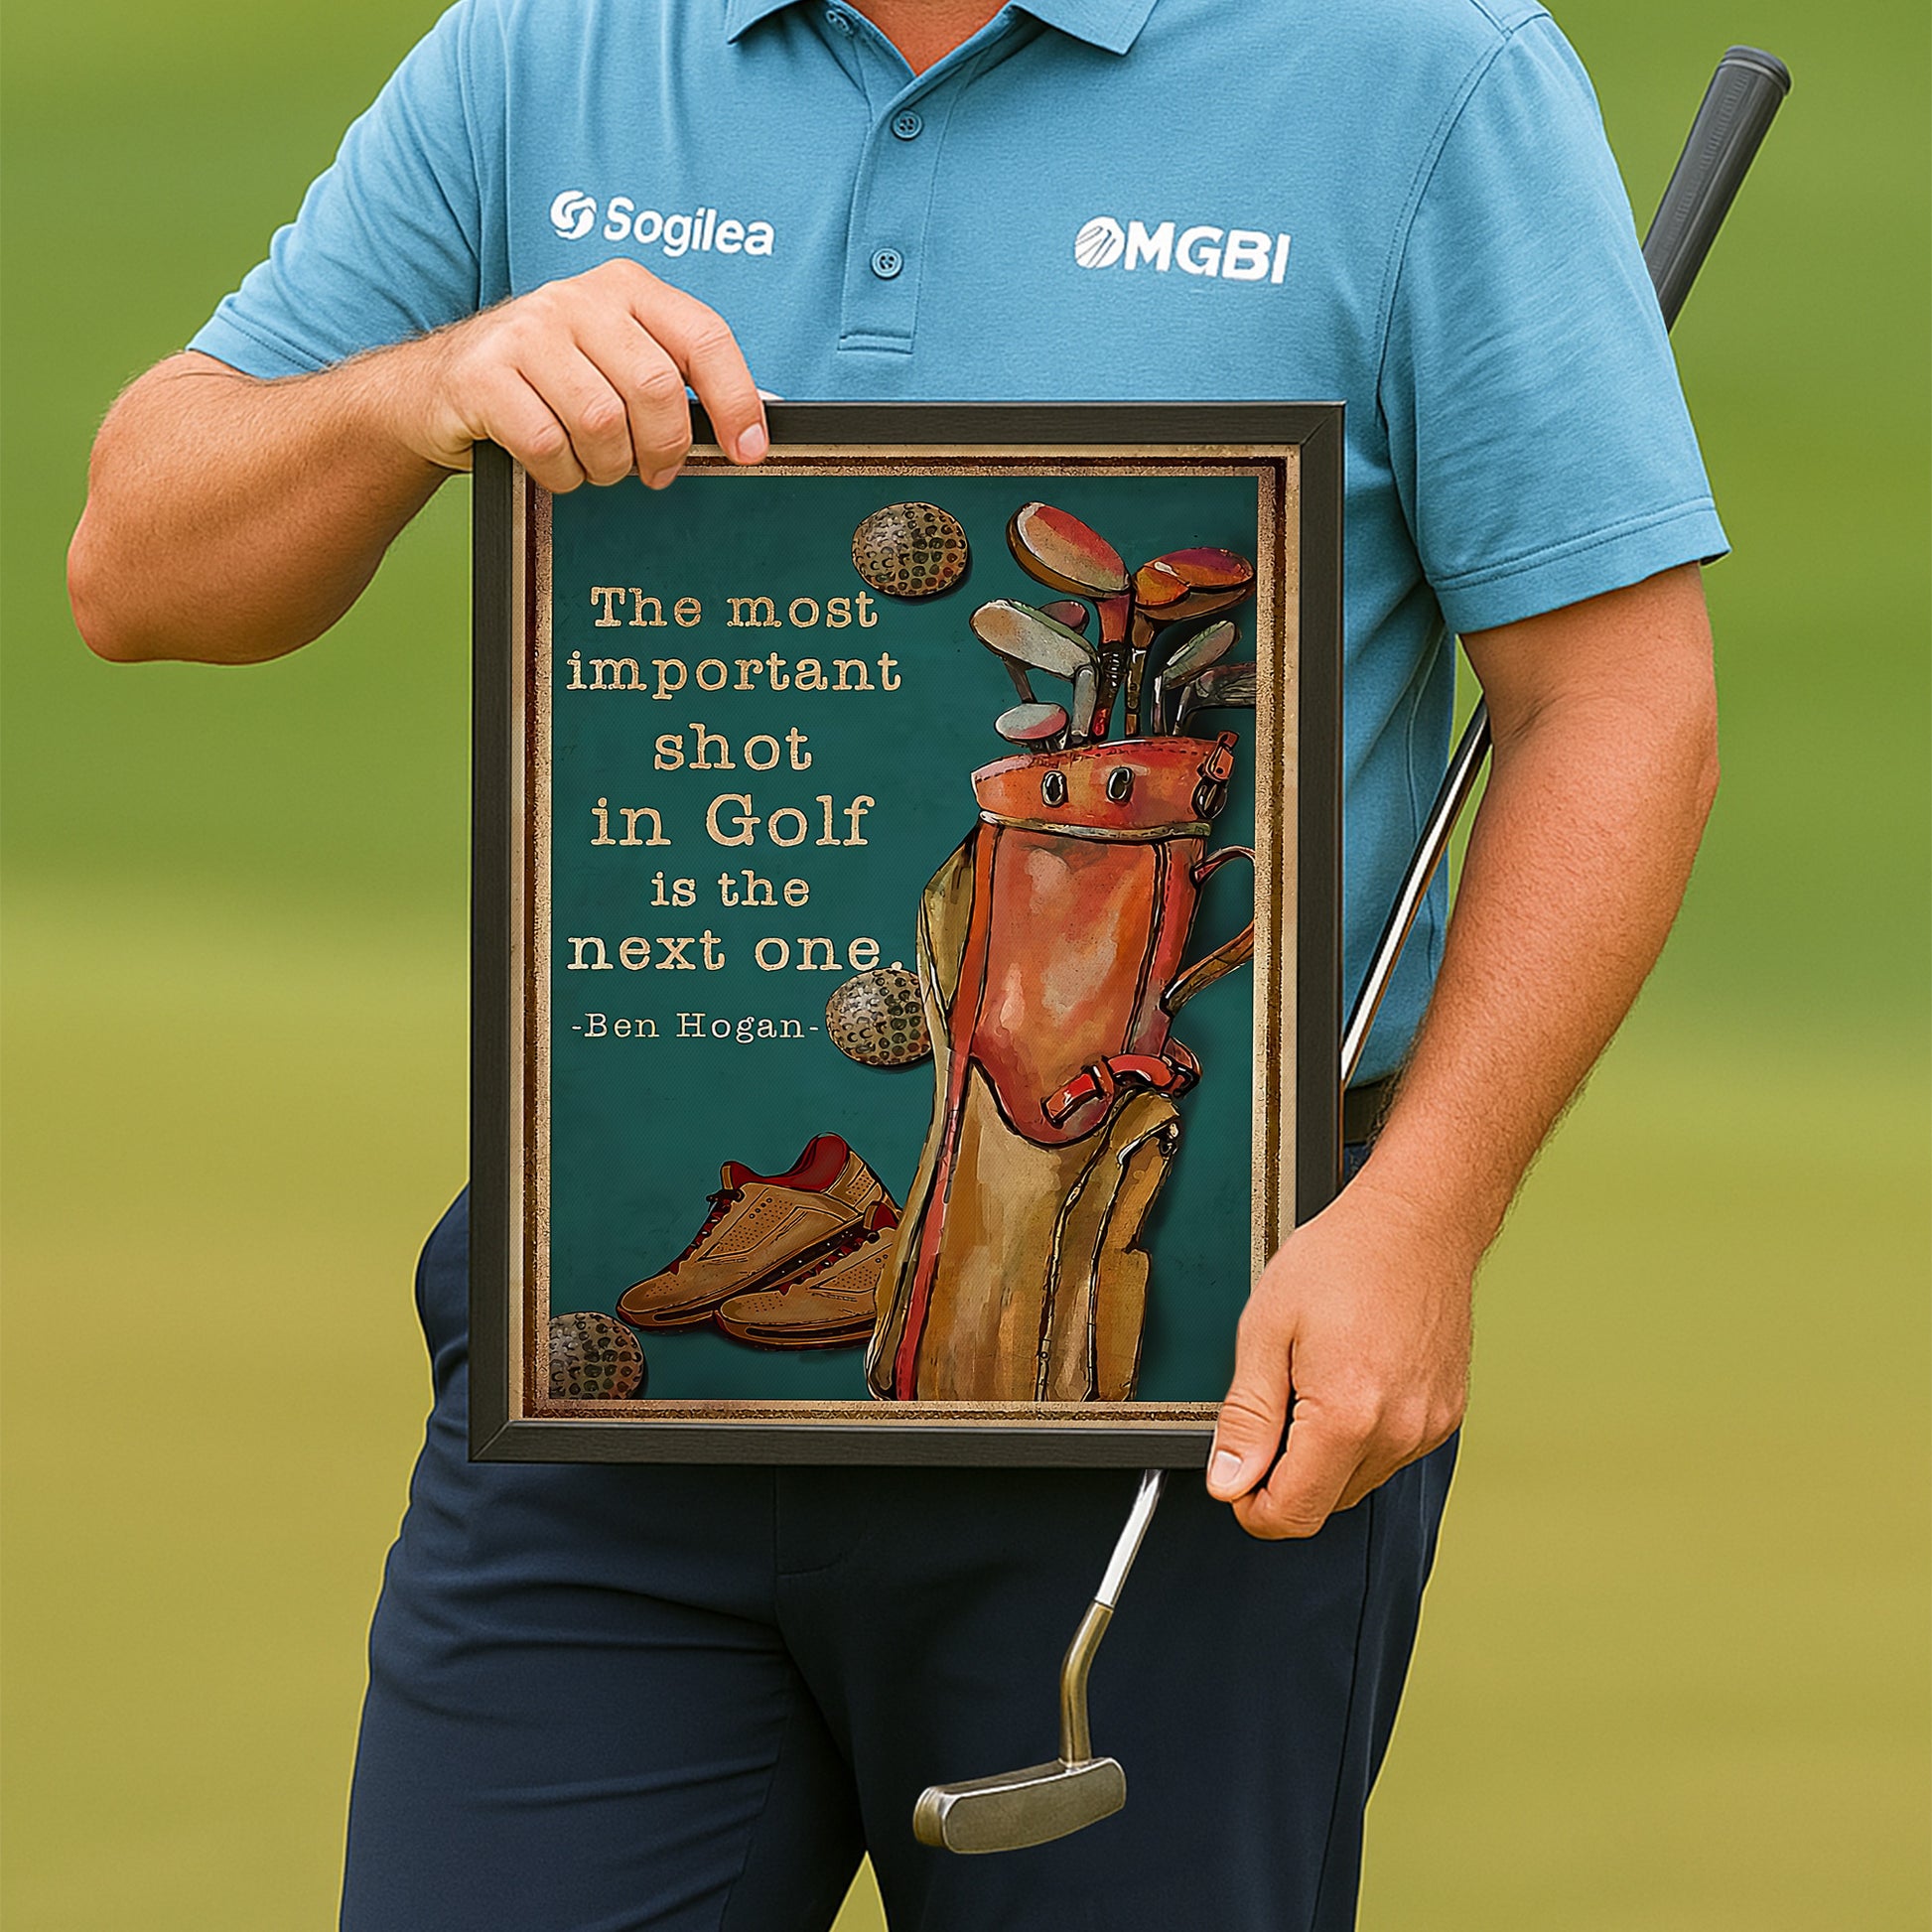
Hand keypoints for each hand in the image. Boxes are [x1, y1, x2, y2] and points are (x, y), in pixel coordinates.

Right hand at [394, 258, 767, 491]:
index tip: (749, 451)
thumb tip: (749, 430)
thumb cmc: (546, 385)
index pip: (703, 337)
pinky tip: (556, 468)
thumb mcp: (614, 364)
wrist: (437, 388)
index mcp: (625, 288)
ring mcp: (525, 330)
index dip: (736, 400)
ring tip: (596, 466)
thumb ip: (674, 381)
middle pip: (655, 389)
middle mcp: (576, 297)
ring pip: (601, 422)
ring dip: (607, 466)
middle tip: (654, 472)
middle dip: (663, 448)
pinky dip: (561, 475)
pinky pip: (546, 444)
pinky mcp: (481, 373)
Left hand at [1205, 1168, 1475, 1538]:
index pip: (1294, 1514)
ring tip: (1312, 1381)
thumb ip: (1245, 1416)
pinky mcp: (1445, 1417)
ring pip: (1357, 1482)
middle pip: (1324, 1505)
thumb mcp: (1265, 1329)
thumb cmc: (1344, 1258)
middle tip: (1269, 1407)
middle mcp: (1397, 1432)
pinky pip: (1389, 1454)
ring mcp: (1428, 1427)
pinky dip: (1360, 1437)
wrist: (1417, 1222)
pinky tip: (1349, 1381)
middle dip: (1284, 1476)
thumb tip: (1227, 1481)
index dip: (1250, 1507)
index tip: (1235, 1479)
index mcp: (1347, 1415)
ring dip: (1323, 1456)